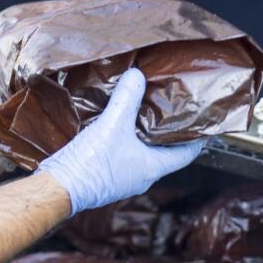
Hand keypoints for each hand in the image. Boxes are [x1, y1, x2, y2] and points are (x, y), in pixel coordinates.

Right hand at [37, 68, 205, 214]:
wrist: (59, 187)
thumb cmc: (91, 163)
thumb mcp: (112, 124)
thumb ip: (127, 99)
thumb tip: (137, 75)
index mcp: (152, 168)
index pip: (186, 154)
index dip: (197, 139)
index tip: (203, 124)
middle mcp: (142, 176)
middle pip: (165, 153)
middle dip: (169, 132)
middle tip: (171, 109)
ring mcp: (124, 178)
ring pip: (143, 154)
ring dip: (146, 136)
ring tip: (145, 112)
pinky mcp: (107, 176)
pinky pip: (125, 156)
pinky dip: (127, 141)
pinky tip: (118, 125)